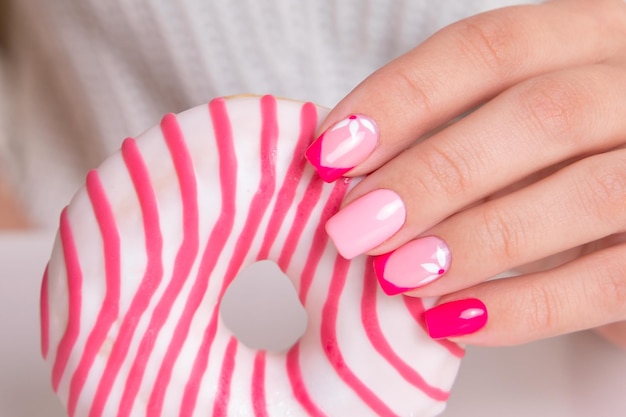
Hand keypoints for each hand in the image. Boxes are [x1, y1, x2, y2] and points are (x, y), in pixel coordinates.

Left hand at [306, 0, 625, 347]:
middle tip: (356, 227)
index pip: (489, 47)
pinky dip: (524, 306)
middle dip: (432, 175)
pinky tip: (456, 321)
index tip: (331, 152)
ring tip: (399, 277)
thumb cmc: (569, 167)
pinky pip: (607, 281)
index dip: (401, 98)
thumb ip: (455, 139)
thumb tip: (351, 177)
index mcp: (593, 37)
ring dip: (473, 239)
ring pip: (582, 192)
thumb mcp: (518, 136)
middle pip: (538, 113)